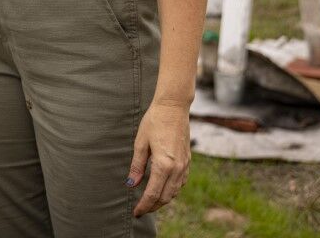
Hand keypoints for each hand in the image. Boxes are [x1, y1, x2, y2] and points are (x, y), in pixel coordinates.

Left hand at [127, 99, 190, 216]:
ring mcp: (185, 166)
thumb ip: (137, 166)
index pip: (153, 193)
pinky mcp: (188, 161)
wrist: (173, 108)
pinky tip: (163, 189)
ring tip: (150, 203)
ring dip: (162, 200)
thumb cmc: (154, 122)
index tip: (136, 212)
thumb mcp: (140, 143)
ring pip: (174, 192)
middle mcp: (177, 168)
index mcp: (164, 165)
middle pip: (165, 197)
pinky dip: (171, 190)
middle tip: (141, 210)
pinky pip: (181, 183)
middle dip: (153, 206)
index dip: (144, 205)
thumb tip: (131, 184)